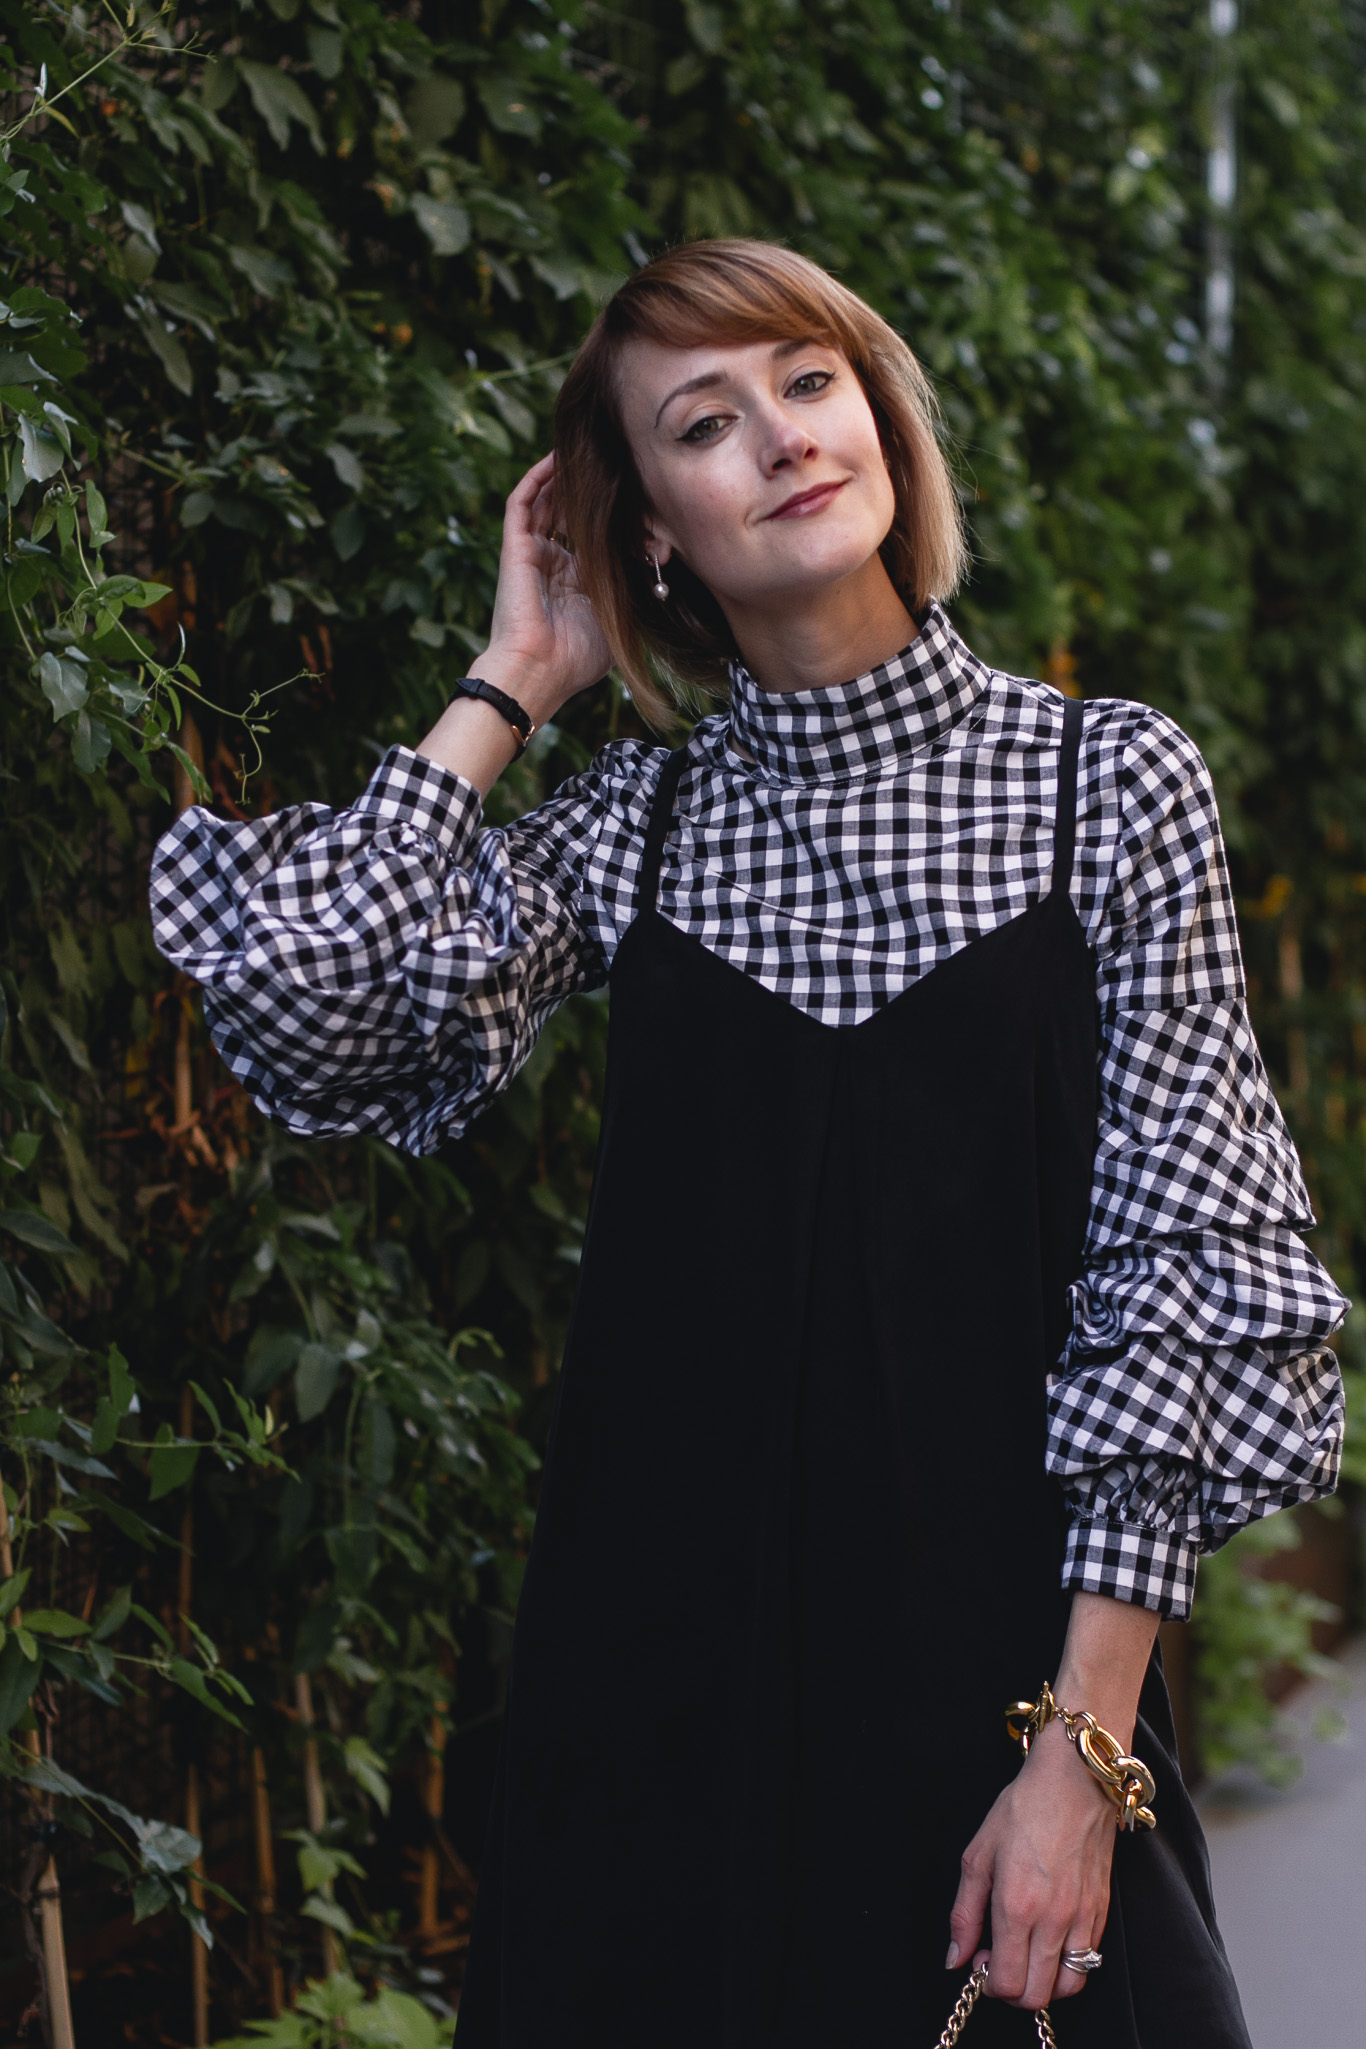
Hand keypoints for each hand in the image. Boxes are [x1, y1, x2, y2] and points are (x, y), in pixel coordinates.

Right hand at [473, 452, 612, 722]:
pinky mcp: (514, 547)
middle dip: (587, 490)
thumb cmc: (577, 657)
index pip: (590, 537)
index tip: (635, 494)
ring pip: (545, 502)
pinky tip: (555, 457)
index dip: (609, 515)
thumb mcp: (616, 617)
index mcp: (573, 583)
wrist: (540, 670)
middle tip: (611, 461)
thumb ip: (632, 586)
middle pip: (567, 514)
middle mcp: (551, 564)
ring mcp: (531, 554)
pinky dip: (536, 478)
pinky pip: (522, 502)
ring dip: (562, 476)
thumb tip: (661, 555)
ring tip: (583, 450)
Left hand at [946, 1719, 1114, 2009]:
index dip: (990, 1984)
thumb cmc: (1023, 1809)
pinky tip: (1049, 1939)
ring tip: (1026, 1954)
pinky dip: (1068, 1965)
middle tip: (1000, 1960)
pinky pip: (1089, 1961)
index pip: (1008, 1983)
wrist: (1075, 1780)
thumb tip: (955, 1959)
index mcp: (1017, 1907)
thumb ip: (964, 1914)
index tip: (981, 1962)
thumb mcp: (978, 1855)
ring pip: (1068, 1987)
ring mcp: (1083, 1919)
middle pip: (1037, 1995)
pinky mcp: (1102, 1912)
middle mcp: (1053, 1921)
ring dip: (1044, 1983)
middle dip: (1013, 1990)